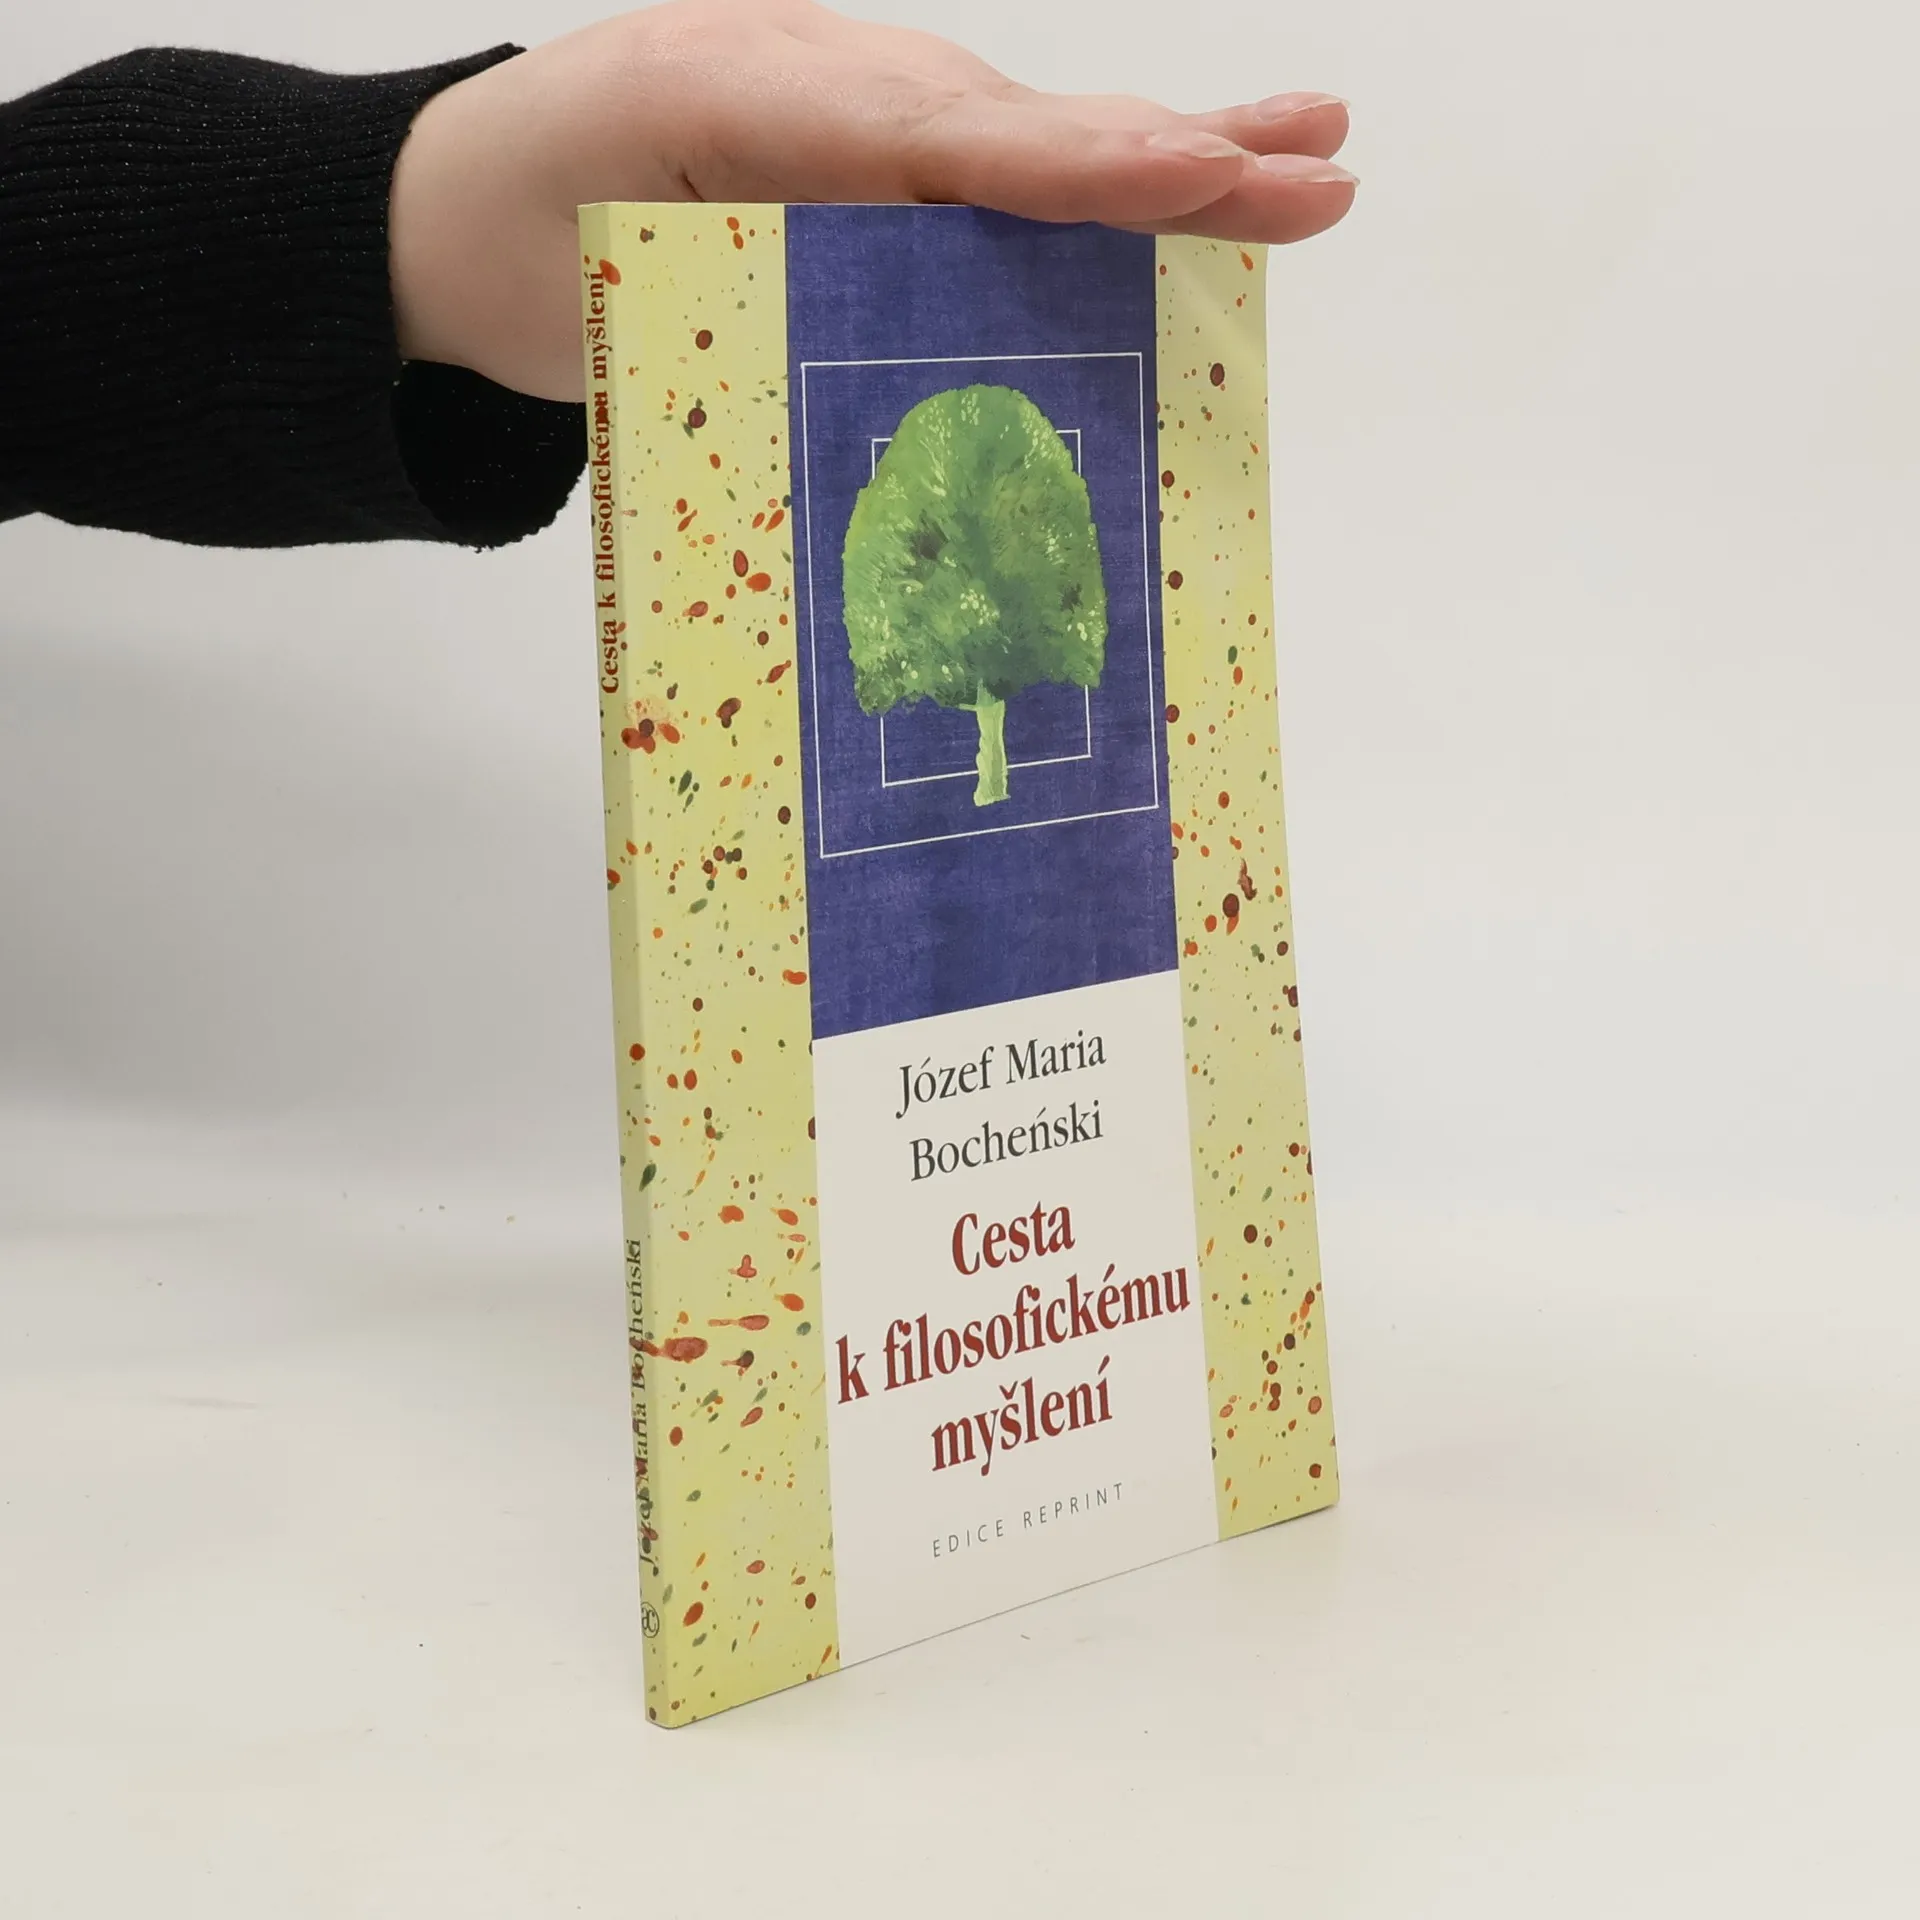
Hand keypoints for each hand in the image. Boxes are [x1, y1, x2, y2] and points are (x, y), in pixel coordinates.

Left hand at [390, 0, 1356, 402]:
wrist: (450, 211)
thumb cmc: (521, 244)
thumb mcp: (608, 287)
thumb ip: (750, 316)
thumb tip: (906, 413)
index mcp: (748, 96)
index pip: (937, 140)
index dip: (1072, 167)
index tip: (1189, 177)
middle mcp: (826, 87)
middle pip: (1016, 126)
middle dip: (1166, 158)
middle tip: (1307, 175)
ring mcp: (853, 113)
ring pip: (1022, 142)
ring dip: (1166, 160)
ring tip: (1302, 163)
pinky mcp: (865, 160)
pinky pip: (987, 176)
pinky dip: (1091, 188)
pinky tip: (1189, 179)